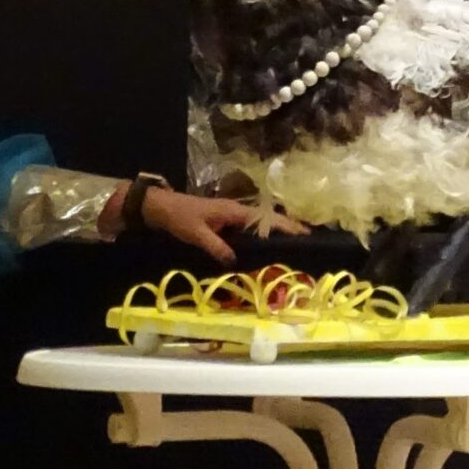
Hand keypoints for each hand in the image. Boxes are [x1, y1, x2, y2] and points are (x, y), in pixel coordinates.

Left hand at [133, 185, 304, 264]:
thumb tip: (235, 261)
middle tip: (306, 239)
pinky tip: (265, 244)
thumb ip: (216, 247)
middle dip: (287, 227)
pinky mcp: (225, 221)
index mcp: (234, 211)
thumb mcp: (196, 234)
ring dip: (276, 231)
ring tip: (292, 242)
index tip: (304, 232)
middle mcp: (237, 211)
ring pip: (259, 223)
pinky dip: (261, 234)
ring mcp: (231, 216)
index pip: (265, 219)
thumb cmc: (180, 217)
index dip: (285, 225)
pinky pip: (249, 228)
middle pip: (268, 219)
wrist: (161, 208)